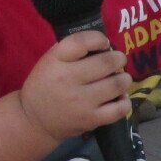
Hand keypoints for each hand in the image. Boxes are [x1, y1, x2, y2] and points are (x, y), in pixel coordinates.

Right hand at [17, 31, 131, 142]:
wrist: (35, 120)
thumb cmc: (46, 85)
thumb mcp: (50, 61)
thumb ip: (73, 50)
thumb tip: (106, 45)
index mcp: (55, 60)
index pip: (82, 41)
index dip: (99, 39)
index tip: (103, 44)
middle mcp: (67, 80)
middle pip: (107, 62)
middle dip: (118, 59)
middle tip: (116, 61)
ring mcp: (81, 102)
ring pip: (118, 84)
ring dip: (124, 79)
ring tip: (119, 79)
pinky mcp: (91, 119)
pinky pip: (120, 109)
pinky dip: (125, 101)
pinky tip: (118, 97)